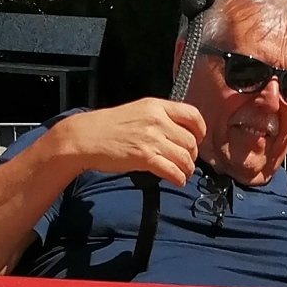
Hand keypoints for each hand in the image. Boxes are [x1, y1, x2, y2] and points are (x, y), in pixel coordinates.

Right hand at [66, 98, 204, 186]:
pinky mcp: (145, 158)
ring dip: (187, 169)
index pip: (193, 115)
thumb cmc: (108, 126)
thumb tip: (179, 133)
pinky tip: (176, 181)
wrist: (85, 137)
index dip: (200, 130)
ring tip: (183, 173)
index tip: (197, 140)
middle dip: (192, 155)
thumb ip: (159, 118)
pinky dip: (179, 178)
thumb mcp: (137, 111)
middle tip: (187, 161)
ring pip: (185, 158)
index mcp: (156, 106)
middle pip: (191, 140)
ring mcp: (152, 139)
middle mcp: (157, 120)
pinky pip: (173, 171)